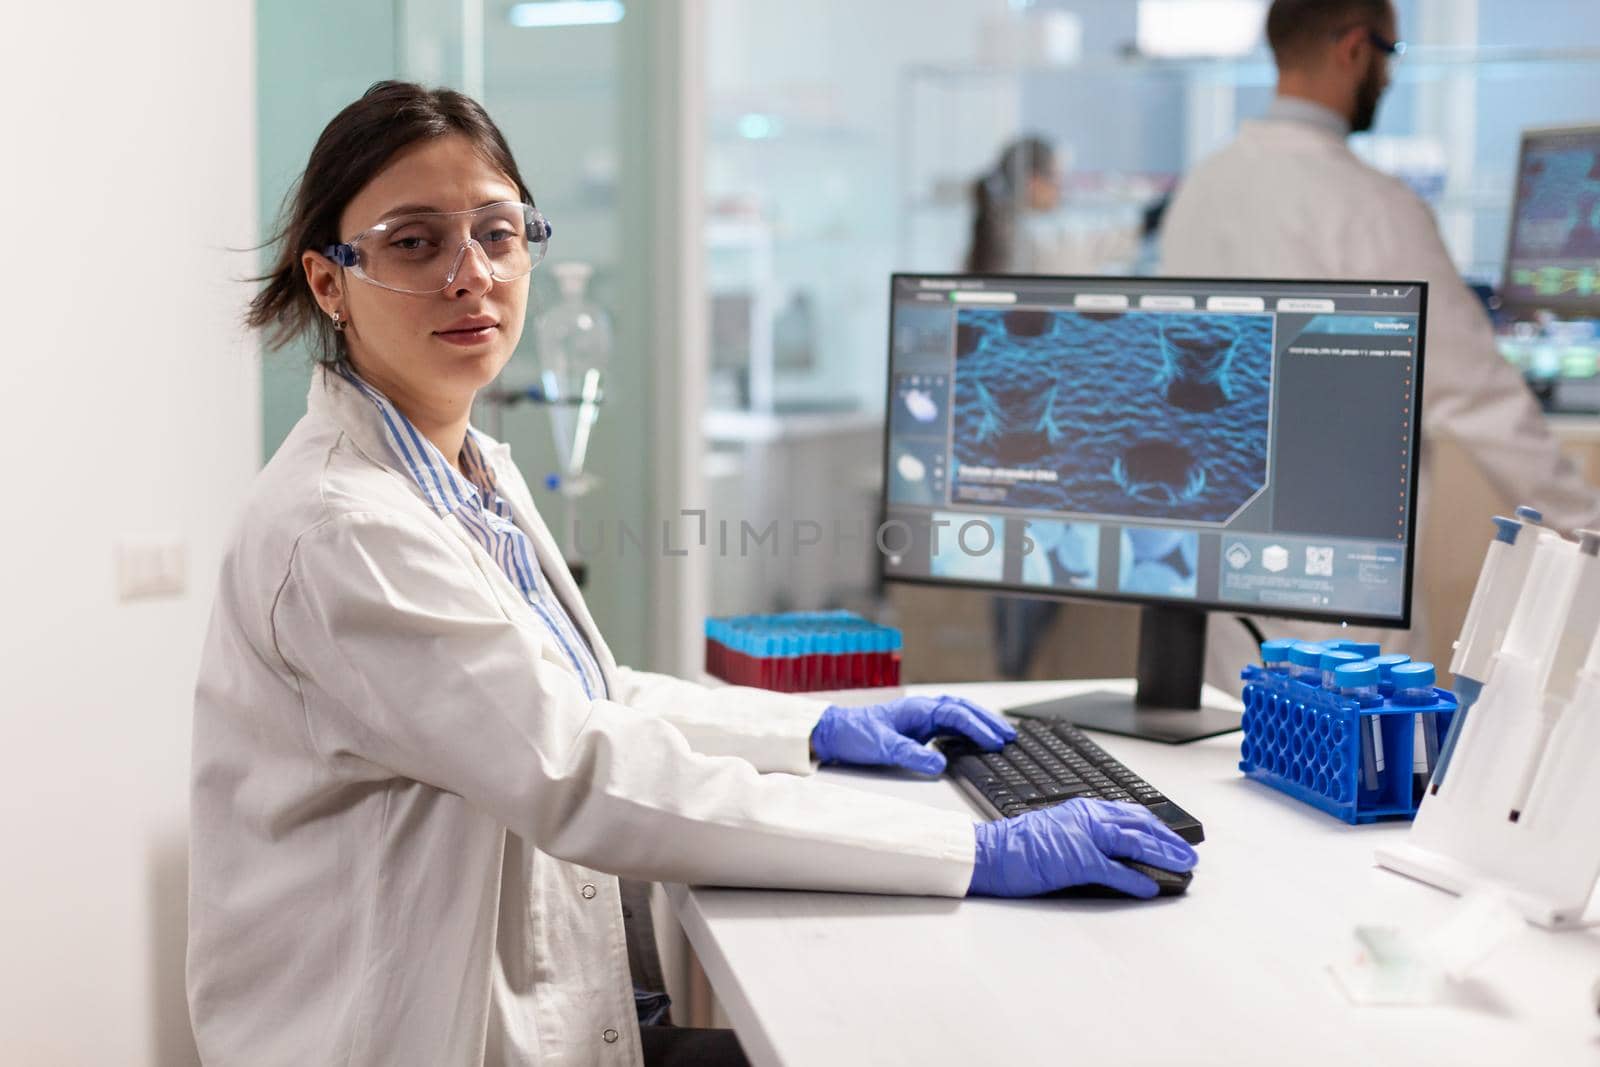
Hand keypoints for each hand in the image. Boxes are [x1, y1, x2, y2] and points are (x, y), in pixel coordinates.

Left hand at [809, 694, 1016, 774]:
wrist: (836, 732)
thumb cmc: (856, 735)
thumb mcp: (883, 748)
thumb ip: (911, 755)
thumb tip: (939, 764)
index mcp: (918, 709)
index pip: (956, 715)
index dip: (977, 728)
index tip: (994, 741)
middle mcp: (923, 710)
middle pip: (963, 710)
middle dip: (987, 722)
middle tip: (1009, 735)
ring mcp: (921, 717)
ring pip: (959, 715)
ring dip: (980, 723)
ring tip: (1000, 735)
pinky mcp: (918, 727)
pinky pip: (949, 724)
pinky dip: (966, 729)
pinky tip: (975, 739)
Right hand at [967, 797, 1198, 898]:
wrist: (989, 852)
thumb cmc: (1016, 847)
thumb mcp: (1056, 832)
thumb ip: (1084, 835)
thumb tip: (1111, 853)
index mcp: (1081, 809)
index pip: (1129, 813)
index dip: (1156, 826)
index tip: (1173, 836)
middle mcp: (1086, 817)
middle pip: (1139, 825)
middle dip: (1169, 839)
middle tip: (1189, 854)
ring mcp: (1083, 837)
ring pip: (1135, 842)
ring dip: (1164, 855)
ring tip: (1183, 867)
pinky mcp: (1078, 860)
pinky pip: (1116, 870)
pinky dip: (1137, 879)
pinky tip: (1150, 888)